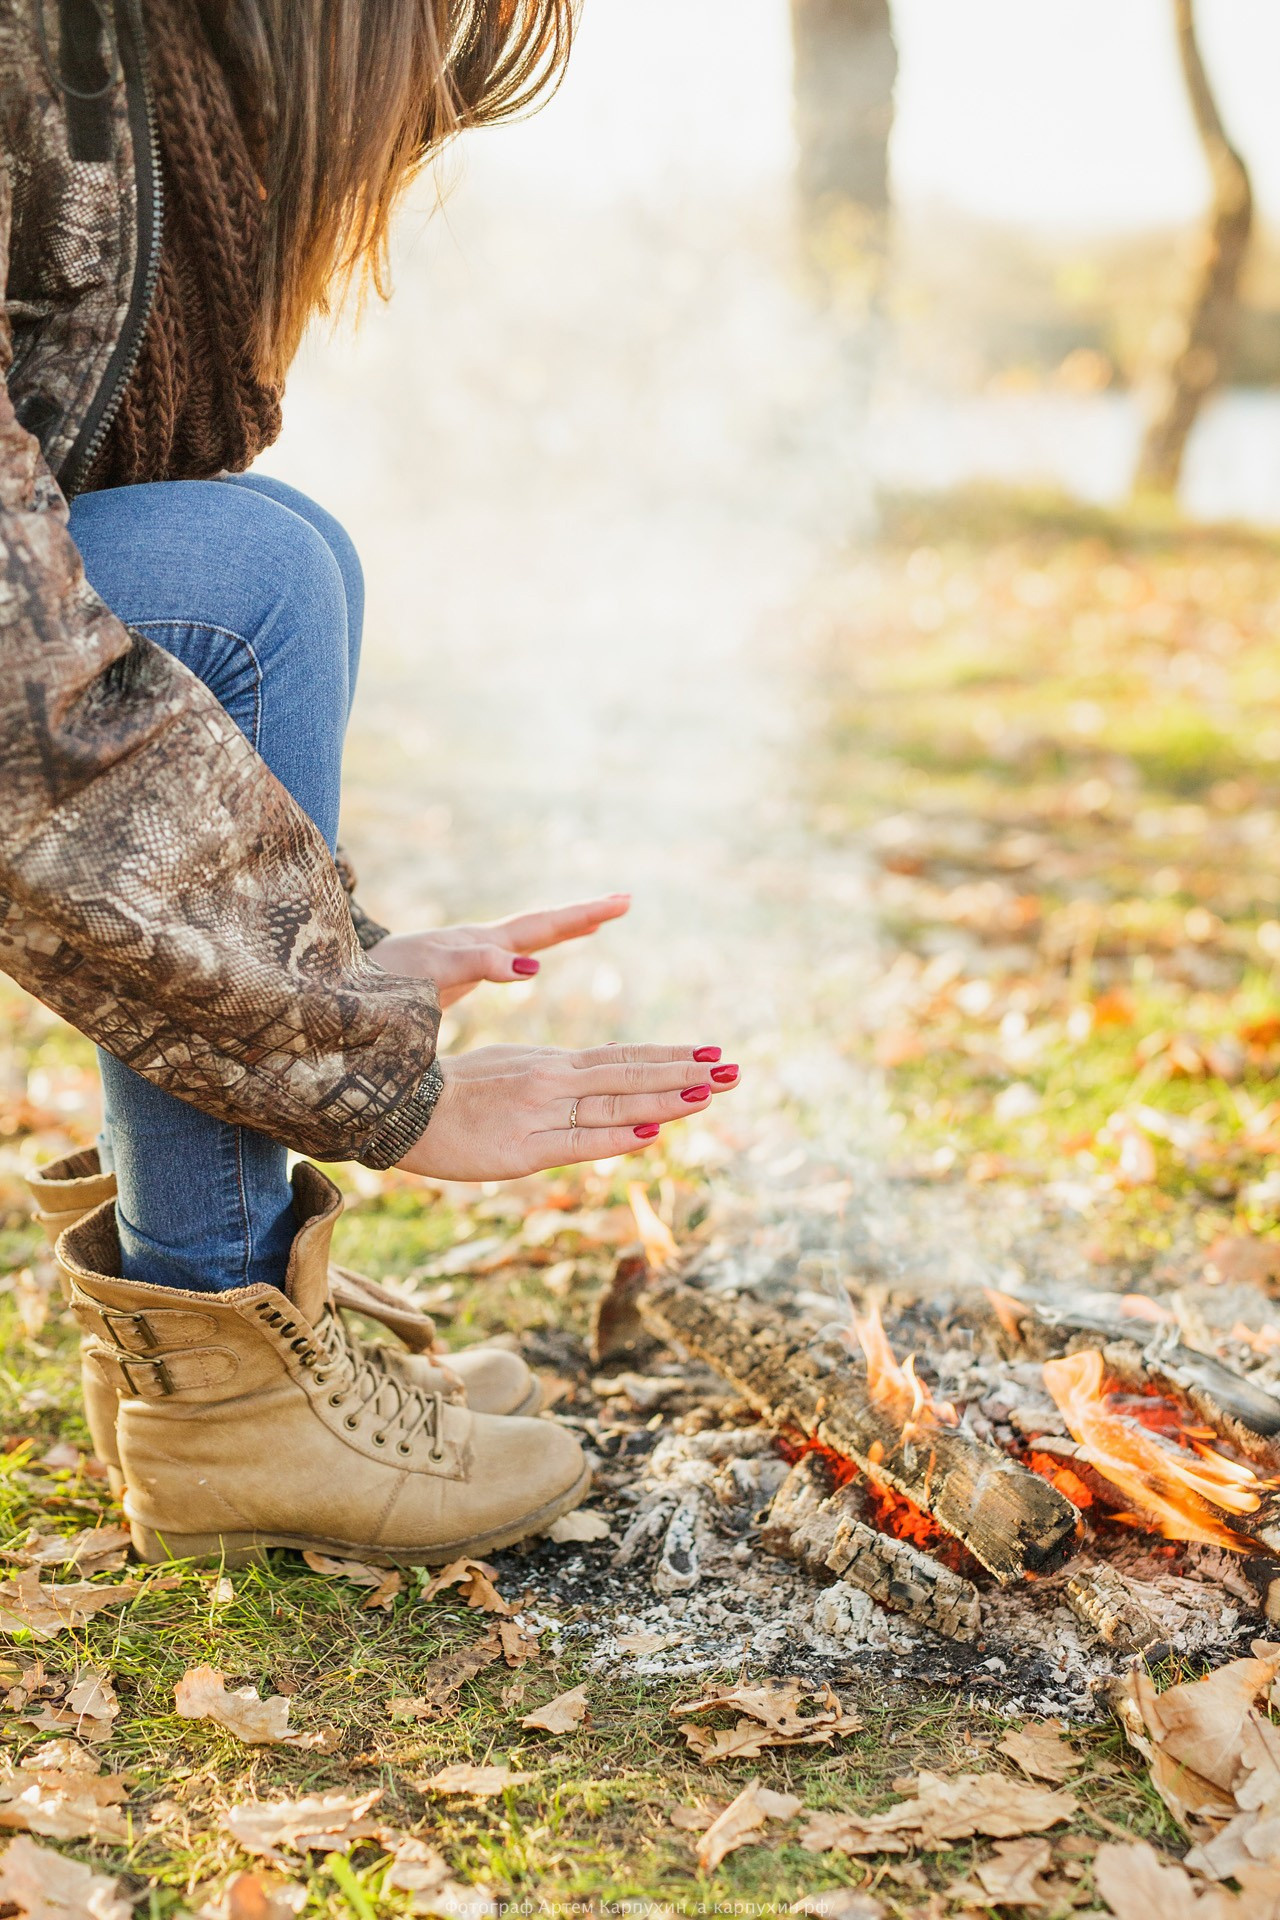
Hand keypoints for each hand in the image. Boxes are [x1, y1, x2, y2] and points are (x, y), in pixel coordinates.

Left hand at [367, 895, 629, 1006]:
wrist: (328, 989)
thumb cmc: (373, 985)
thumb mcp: (425, 976)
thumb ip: (475, 966)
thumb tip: (531, 965)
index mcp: (473, 946)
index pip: (538, 927)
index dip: (579, 919)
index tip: (619, 907)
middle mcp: (471, 943)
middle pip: (538, 922)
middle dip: (582, 913)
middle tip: (626, 900)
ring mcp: (461, 955)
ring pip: (524, 935)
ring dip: (563, 928)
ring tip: (599, 920)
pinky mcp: (449, 972)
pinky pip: (505, 955)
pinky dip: (532, 949)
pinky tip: (534, 961)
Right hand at [396, 1043, 740, 1180]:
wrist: (399, 1109)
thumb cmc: (454, 1089)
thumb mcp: (512, 1066)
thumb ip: (560, 1070)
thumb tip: (609, 1065)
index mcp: (552, 1063)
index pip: (623, 1058)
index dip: (670, 1056)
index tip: (712, 1052)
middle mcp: (553, 1081)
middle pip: (631, 1075)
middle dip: (686, 1072)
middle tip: (734, 1068)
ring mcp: (540, 1113)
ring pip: (615, 1104)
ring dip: (665, 1098)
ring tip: (710, 1091)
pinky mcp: (523, 1150)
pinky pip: (579, 1142)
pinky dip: (617, 1136)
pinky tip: (652, 1130)